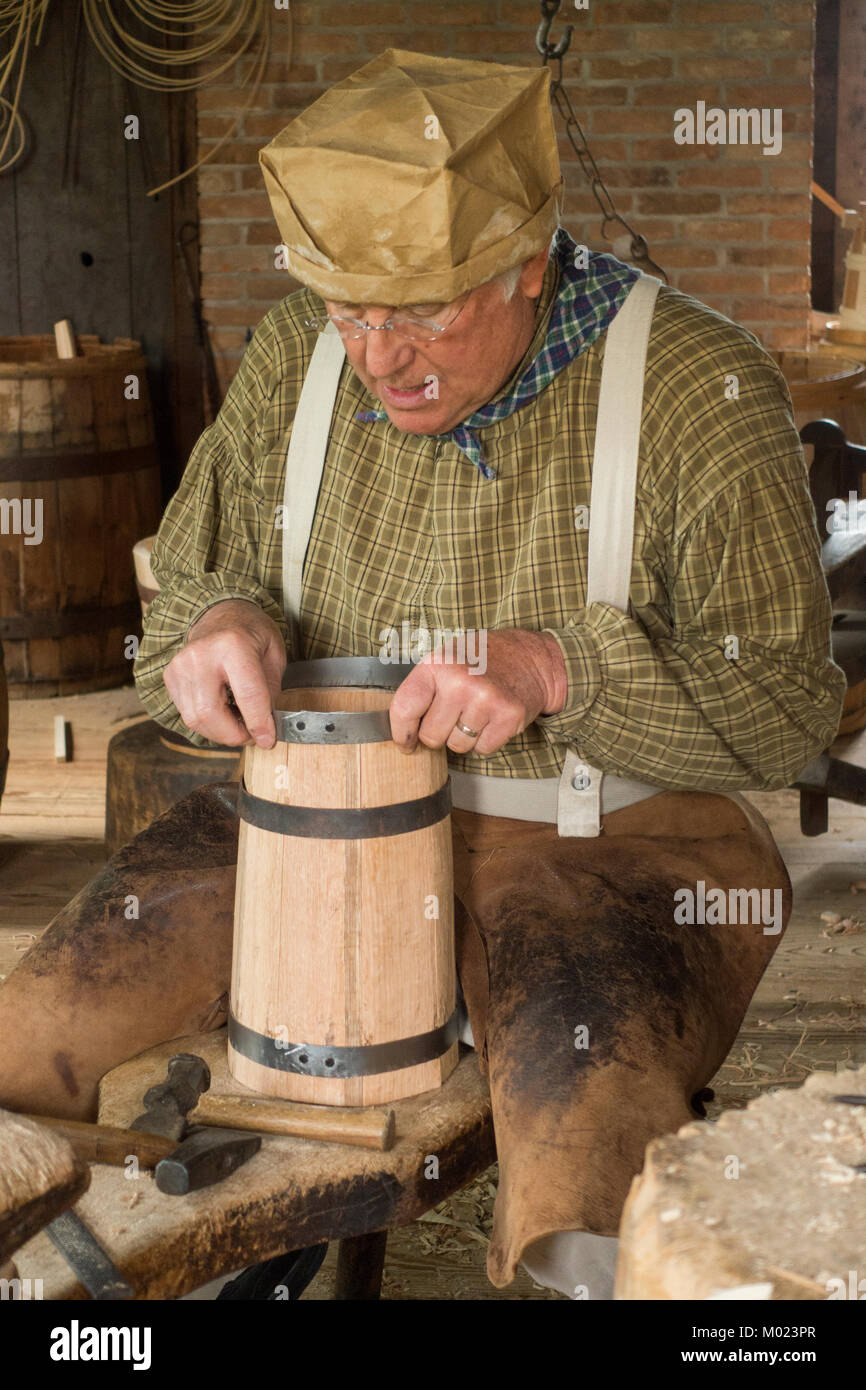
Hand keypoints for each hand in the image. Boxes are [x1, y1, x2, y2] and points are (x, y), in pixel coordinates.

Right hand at [163, 599, 286, 747]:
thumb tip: (265, 728)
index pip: (246, 695)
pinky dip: (207, 722)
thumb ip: (270, 692)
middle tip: (252, 735)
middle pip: (210, 713)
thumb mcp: (274, 655)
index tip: (268, 740)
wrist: (221, 614)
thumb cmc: (250, 633)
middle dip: (234, 735)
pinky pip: (187, 713)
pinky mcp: (171, 677)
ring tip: (238, 722)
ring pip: (195, 719)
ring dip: (220, 731)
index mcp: (233, 645)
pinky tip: (222, 710)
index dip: (259, 724)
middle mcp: (201, 655)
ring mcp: (181, 666)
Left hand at [388, 629, 566, 755]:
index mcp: (438, 665)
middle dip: (439, 733)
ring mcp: (485, 700)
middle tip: (455, 715)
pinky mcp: (508, 716)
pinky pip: (483, 749)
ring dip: (465, 736)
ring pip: (457, 746)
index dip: (401, 732)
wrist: (529, 657)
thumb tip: (399, 729)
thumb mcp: (446, 660)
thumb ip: (422, 689)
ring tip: (476, 712)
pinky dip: (486, 739)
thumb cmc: (482, 660)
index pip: (404, 708)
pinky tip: (491, 718)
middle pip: (431, 736)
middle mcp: (460, 682)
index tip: (405, 742)